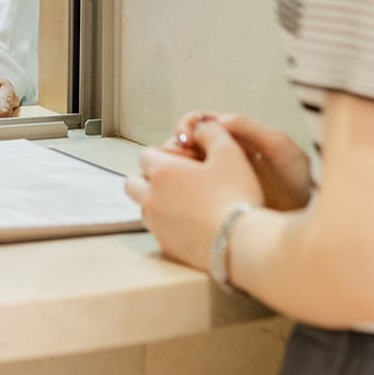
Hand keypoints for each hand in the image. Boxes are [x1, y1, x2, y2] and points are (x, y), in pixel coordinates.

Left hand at [125, 120, 264, 272]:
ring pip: (143, 208)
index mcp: (162, 172)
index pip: (146, 155)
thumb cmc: (235, 195)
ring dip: (156, 202)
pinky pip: (158, 231)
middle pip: (134, 182)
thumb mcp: (229, 151)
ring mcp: (156, 226)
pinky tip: (192, 224)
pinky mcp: (167, 247)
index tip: (186, 161)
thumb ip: (210, 131)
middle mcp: (151, 199)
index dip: (165, 154)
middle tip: (178, 181)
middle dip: (149, 178)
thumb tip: (199, 127)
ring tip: (186, 202)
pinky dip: (168, 225)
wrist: (240, 242)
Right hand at [162, 111, 312, 211]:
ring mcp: (217, 179)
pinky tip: (184, 196)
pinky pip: (189, 192)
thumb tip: (215, 120)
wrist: (308, 219)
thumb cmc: (298, 182)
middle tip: (176, 159)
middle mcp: (222, 156)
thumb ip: (249, 128)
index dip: (188, 126)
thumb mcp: (279, 147)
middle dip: (176, 148)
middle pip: (186, 145)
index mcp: (236, 137)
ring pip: (184, 168)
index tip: (184, 137)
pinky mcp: (214, 201)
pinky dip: (180, 191)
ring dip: (175, 169)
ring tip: (179, 178)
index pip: (200, 123)